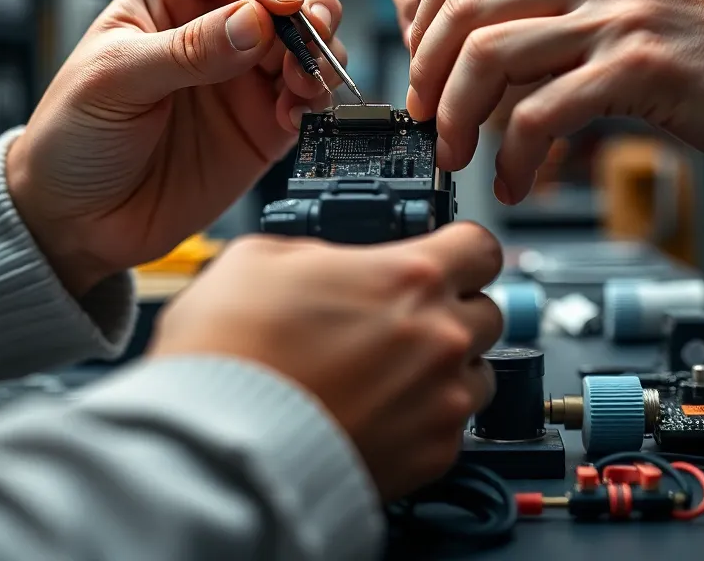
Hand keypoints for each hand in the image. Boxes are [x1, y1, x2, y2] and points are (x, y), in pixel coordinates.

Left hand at [7, 0, 346, 297]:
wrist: (78, 221)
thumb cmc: (73, 136)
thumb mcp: (115, 81)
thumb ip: (187, 50)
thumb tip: (253, 22)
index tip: (282, 3)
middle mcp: (216, 28)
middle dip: (312, 5)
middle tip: (315, 33)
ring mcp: (245, 76)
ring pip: (309, 43)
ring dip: (320, 56)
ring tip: (302, 83)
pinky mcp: (265, 124)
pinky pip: (308, 100)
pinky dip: (316, 101)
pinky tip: (295, 114)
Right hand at [149, 222, 503, 500]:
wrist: (215, 445)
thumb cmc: (231, 351)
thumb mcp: (263, 255)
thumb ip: (321, 251)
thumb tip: (334, 263)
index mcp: (409, 277)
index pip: (481, 246)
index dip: (462, 248)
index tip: (448, 257)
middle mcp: (439, 337)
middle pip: (489, 312)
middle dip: (454, 311)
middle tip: (407, 320)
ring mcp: (442, 401)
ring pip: (479, 374)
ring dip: (446, 368)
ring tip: (390, 374)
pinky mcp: (431, 457)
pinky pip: (454, 429)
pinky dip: (427, 419)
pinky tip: (379, 413)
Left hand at [406, 0, 703, 202]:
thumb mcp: (628, 7)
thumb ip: (561, 19)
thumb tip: (487, 66)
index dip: (423, 29)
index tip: (421, 80)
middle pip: (461, 12)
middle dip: (427, 80)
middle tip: (426, 127)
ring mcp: (615, 14)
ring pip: (489, 56)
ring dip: (457, 119)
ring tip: (460, 160)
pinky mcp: (641, 66)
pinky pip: (541, 113)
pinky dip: (513, 156)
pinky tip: (517, 180)